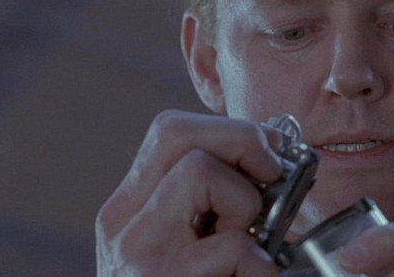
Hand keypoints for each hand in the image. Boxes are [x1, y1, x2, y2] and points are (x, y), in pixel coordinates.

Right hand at [95, 110, 283, 275]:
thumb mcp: (192, 243)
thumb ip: (213, 200)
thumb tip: (272, 153)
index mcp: (130, 208)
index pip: (171, 130)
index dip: (232, 130)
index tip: (270, 155)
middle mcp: (121, 224)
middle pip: (177, 131)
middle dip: (242, 140)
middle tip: (273, 178)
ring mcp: (132, 253)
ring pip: (200, 171)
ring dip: (247, 206)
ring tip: (249, 249)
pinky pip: (233, 246)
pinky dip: (263, 265)